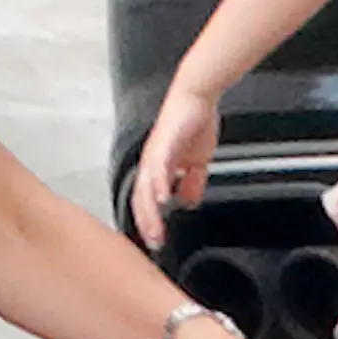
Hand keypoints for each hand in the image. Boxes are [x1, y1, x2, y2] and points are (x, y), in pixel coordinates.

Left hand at [131, 86, 220, 248]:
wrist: (196, 95)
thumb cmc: (194, 122)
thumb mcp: (197, 159)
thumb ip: (192, 180)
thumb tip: (189, 200)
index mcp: (156, 167)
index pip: (145, 200)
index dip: (148, 221)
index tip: (156, 240)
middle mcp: (151, 162)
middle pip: (140, 198)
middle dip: (147, 223)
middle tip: (155, 243)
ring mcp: (155, 153)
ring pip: (146, 188)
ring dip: (150, 212)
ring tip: (156, 230)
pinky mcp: (163, 143)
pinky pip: (158, 168)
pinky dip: (159, 186)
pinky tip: (164, 200)